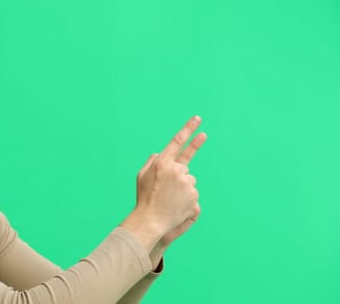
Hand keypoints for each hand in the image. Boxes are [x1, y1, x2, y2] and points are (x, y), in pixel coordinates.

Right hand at [121, 116, 206, 251]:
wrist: (151, 220)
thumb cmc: (145, 197)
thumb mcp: (142, 175)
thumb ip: (152, 161)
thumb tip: (162, 153)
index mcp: (161, 163)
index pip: (177, 141)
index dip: (188, 129)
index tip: (198, 119)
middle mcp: (175, 170)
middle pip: (183, 167)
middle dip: (177, 175)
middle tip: (167, 189)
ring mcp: (186, 182)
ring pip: (189, 180)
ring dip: (182, 187)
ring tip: (170, 199)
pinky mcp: (193, 194)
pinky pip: (193, 192)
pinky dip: (187, 198)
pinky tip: (176, 204)